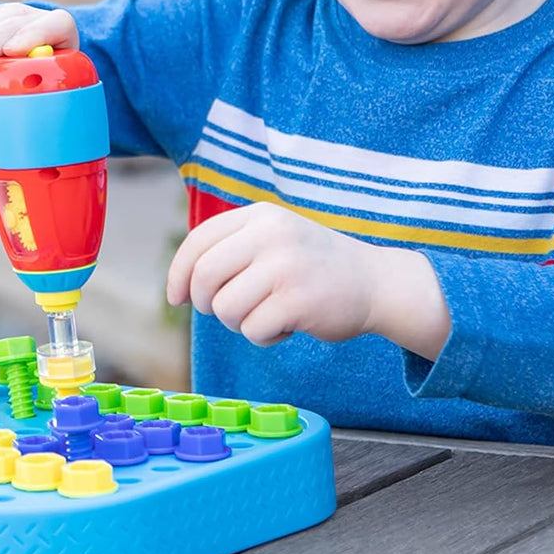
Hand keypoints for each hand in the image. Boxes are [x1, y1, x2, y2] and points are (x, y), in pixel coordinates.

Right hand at [0, 3, 78, 114]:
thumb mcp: (45, 100)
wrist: (31, 51)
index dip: (34, 34)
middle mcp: (30, 19)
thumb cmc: (42, 84)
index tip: (11, 51)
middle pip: (3, 30)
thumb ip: (24, 127)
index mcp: (59, 32)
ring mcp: (3, 16)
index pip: (53, 25)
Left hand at [165, 203, 378, 345]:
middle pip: (204, 277)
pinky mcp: (299, 300)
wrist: (375, 282)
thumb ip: (232, 250)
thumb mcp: (275, 239)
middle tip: (228, 311)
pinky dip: (264, 336)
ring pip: (225, 309)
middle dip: (206, 303)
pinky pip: (253, 330)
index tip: (177, 298)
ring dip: (239, 323)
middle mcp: (271, 235)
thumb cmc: (313, 267)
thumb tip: (181, 284)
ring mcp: (286, 266)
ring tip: (267, 314)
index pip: (198, 241)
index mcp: (261, 216)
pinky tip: (287, 325)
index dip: (178, 274)